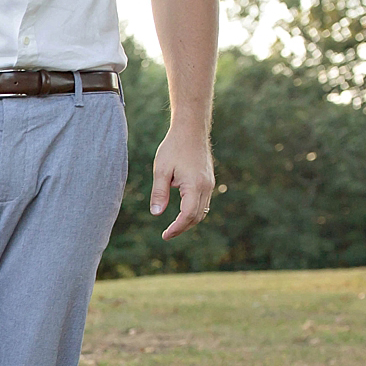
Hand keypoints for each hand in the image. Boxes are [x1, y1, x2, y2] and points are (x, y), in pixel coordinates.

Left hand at [150, 124, 214, 240]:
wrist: (191, 130)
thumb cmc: (173, 148)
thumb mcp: (161, 170)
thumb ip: (159, 193)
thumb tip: (156, 214)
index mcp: (195, 185)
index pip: (187, 215)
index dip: (177, 228)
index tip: (165, 235)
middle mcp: (206, 186)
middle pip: (197, 216)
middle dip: (182, 228)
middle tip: (167, 234)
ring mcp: (209, 183)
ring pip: (202, 211)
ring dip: (189, 221)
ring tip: (173, 227)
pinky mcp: (208, 180)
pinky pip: (203, 202)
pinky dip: (193, 211)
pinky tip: (181, 214)